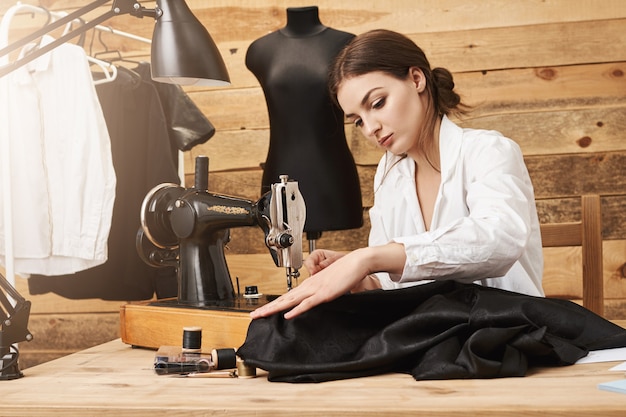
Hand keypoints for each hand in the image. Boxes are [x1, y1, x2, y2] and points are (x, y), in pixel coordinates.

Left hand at [250, 247, 372, 319]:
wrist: (356, 262)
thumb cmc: (345, 272)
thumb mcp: (330, 284)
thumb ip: (321, 293)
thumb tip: (315, 300)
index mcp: (309, 285)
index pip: (287, 297)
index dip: (274, 304)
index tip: (263, 311)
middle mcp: (309, 286)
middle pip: (284, 299)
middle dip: (268, 308)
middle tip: (254, 315)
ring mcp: (315, 289)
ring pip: (290, 301)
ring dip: (275, 308)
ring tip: (262, 314)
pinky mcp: (324, 294)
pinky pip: (308, 303)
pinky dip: (297, 309)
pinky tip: (288, 314)